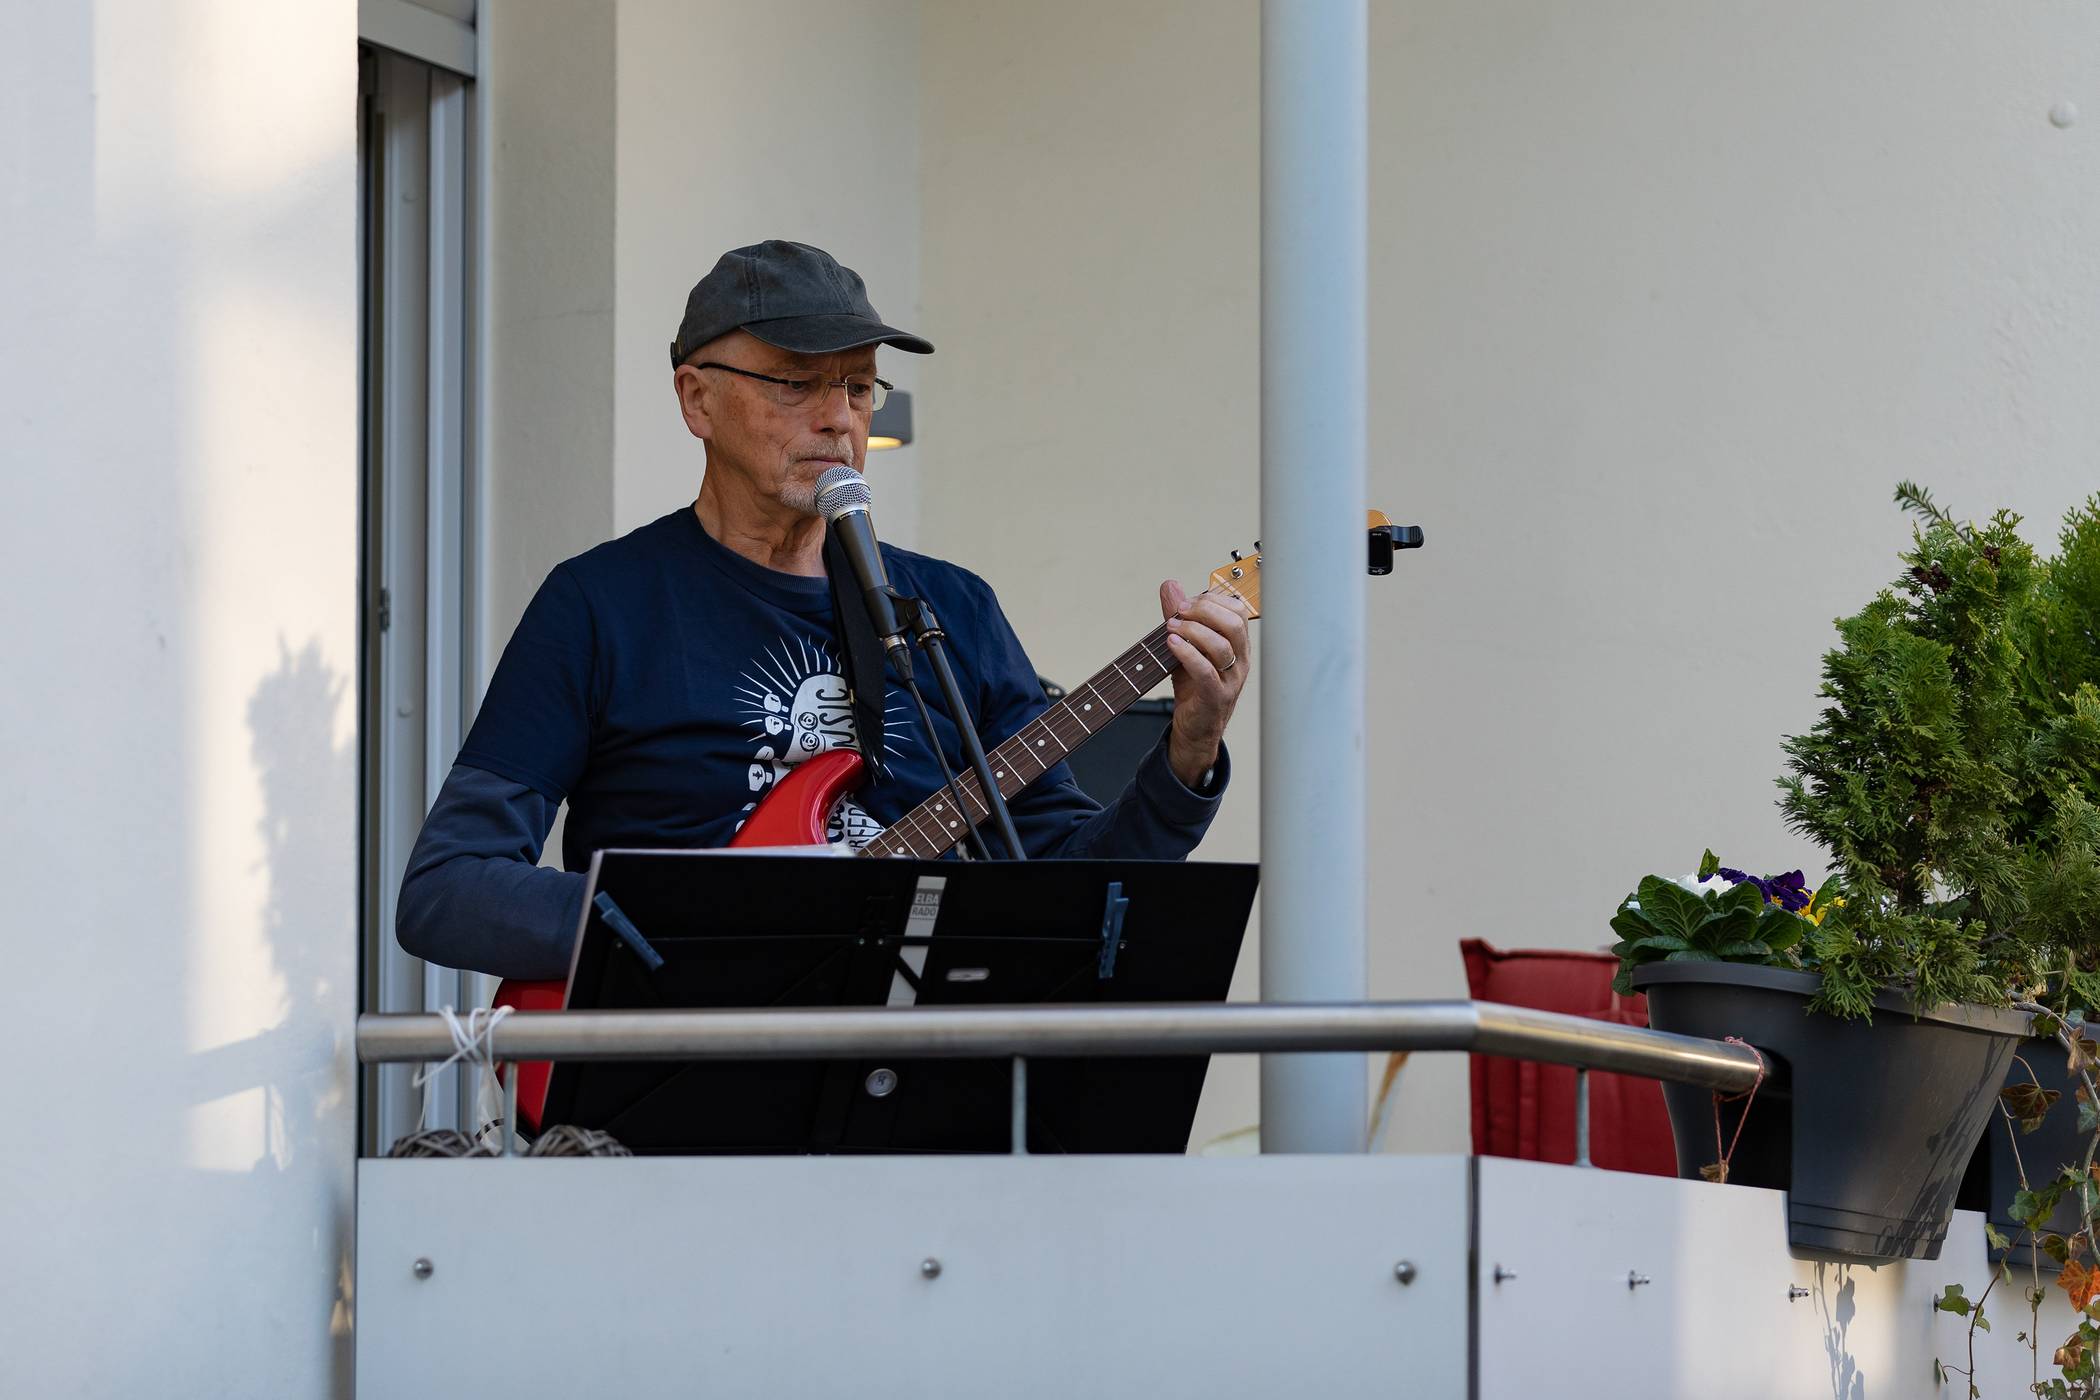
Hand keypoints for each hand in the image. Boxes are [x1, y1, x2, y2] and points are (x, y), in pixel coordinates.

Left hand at [1158, 579, 1250, 789]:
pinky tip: (1172, 644)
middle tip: (1178, 612)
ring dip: (1193, 630)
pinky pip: (1207, 671)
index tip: (1187, 602)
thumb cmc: (1195, 687)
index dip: (1213, 600)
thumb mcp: (1186, 646)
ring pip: (1222, 646)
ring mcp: (1231, 680)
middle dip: (1204, 610)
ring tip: (1171, 628)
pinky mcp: (1216, 697)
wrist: (1195, 728)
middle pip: (1234, 624)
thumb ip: (1179, 616)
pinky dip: (1188, 654)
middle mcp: (1240, 660)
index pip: (1238, 611)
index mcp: (1238, 645)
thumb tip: (1170, 585)